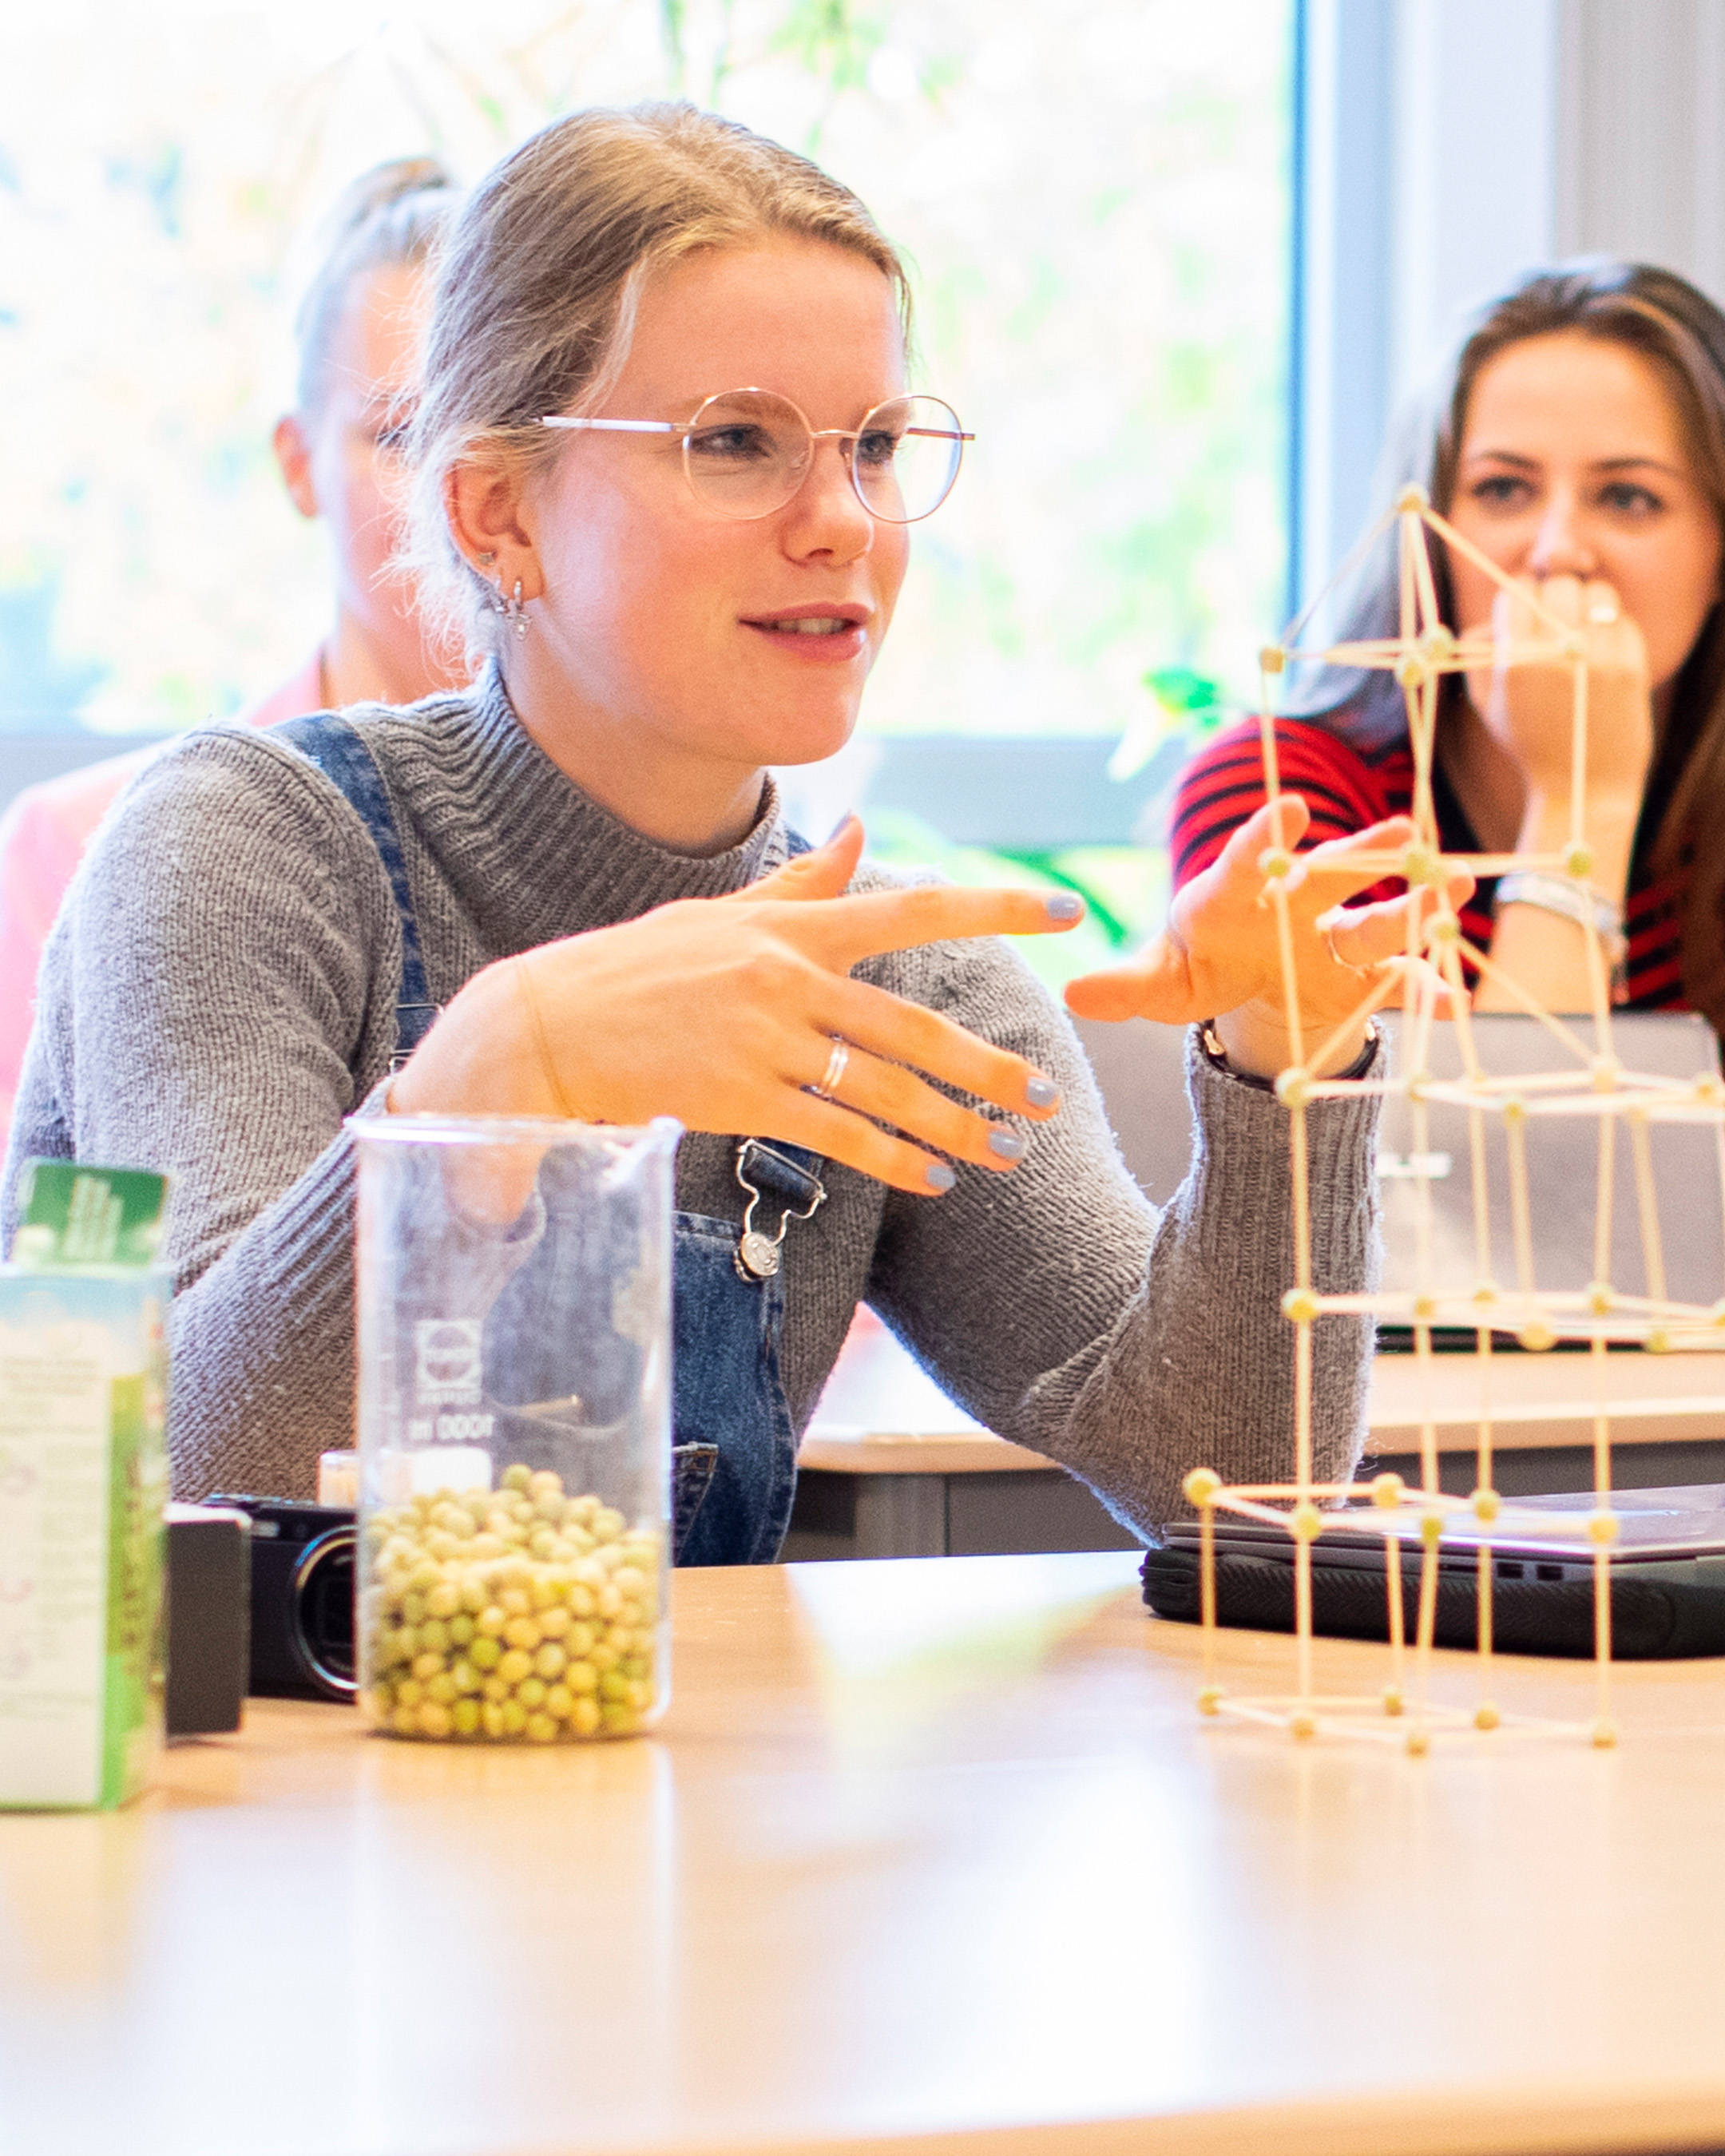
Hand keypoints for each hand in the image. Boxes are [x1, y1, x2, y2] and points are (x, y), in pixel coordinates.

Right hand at [390, 818, 1082, 1195]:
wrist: (542, 1030)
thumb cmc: (630, 970)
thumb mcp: (717, 914)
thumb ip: (799, 883)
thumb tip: (858, 830)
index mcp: (789, 927)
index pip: (912, 907)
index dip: (997, 905)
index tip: (1067, 908)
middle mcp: (786, 976)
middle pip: (912, 1023)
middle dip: (988, 1065)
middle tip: (1045, 1096)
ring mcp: (763, 1038)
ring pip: (884, 1088)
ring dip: (954, 1125)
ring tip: (1005, 1151)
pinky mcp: (739, 1096)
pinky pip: (835, 1133)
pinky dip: (891, 1159)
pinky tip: (931, 1180)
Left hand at [1063, 798, 1470, 1077]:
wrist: (1245, 985)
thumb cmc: (1198, 964)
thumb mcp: (1160, 982)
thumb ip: (1124, 987)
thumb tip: (1073, 995)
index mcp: (1237, 891)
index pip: (1249, 855)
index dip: (1268, 832)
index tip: (1291, 806)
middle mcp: (1296, 901)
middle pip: (1331, 872)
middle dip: (1365, 853)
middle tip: (1401, 830)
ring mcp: (1336, 935)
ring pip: (1377, 917)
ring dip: (1413, 906)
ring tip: (1447, 890)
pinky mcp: (1364, 975)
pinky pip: (1399, 981)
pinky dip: (1425, 990)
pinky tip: (1451, 1004)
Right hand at [1466, 574, 1651, 869]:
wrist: (1582, 784)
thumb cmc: (1528, 741)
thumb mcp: (1487, 703)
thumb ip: (1479, 652)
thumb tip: (1496, 612)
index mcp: (1513, 662)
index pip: (1517, 590)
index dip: (1521, 594)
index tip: (1525, 607)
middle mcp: (1556, 654)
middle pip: (1557, 583)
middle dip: (1554, 593)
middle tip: (1555, 614)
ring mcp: (1599, 658)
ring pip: (1596, 592)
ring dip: (1587, 601)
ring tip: (1582, 626)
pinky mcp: (1632, 664)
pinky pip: (1622, 618)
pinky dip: (1611, 625)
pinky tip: (1602, 649)